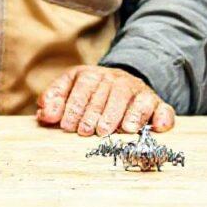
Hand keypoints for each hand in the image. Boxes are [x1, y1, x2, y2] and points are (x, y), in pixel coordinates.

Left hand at [36, 65, 175, 136]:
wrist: (121, 82)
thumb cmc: (90, 94)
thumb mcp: (69, 91)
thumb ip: (54, 100)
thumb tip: (44, 113)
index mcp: (92, 74)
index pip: (83, 86)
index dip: (75, 106)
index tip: (68, 126)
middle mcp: (116, 79)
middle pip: (108, 93)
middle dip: (98, 113)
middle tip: (89, 132)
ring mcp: (137, 90)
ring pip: (133, 98)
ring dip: (127, 114)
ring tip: (120, 131)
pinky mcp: (155, 102)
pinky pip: (162, 107)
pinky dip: (162, 117)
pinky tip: (157, 128)